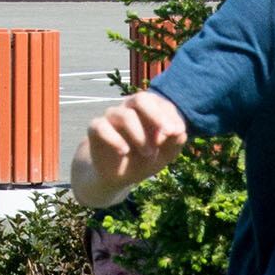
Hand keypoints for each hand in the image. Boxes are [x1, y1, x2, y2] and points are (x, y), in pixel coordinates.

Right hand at [72, 91, 189, 204]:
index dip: (169, 116)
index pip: (160, 103)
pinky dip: (114, 139)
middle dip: (156, 116)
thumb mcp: (165, 153)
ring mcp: (111, 117)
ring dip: (140, 136)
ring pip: (124, 115)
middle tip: (166, 135)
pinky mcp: (96, 129)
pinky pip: (100, 126)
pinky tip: (124, 151)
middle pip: (140, 99)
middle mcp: (129, 108)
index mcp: (149, 109)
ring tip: (149, 154)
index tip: (176, 133)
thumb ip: (176, 141)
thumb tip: (178, 131)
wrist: (119, 176)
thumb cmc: (145, 158)